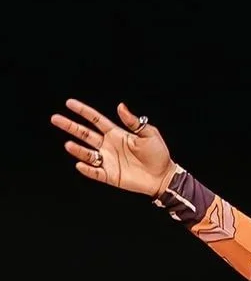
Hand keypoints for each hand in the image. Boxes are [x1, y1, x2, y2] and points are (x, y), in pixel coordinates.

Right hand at [50, 98, 175, 195]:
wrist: (164, 176)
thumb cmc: (158, 154)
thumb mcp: (149, 134)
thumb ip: (133, 122)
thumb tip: (120, 107)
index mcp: (116, 133)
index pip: (95, 120)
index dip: (83, 111)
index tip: (69, 103)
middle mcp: (108, 145)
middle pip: (85, 134)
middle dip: (70, 126)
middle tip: (55, 118)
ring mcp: (108, 160)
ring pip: (87, 153)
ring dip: (77, 149)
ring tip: (68, 144)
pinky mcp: (111, 176)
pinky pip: (95, 172)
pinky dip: (87, 169)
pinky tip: (80, 164)